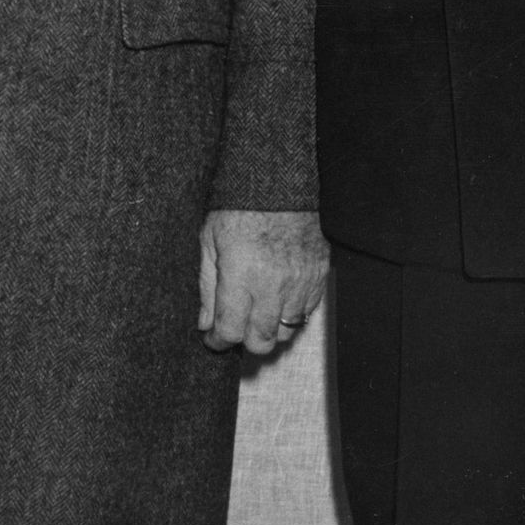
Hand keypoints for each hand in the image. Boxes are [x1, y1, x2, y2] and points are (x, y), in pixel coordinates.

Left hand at [198, 208, 328, 355]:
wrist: (279, 182)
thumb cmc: (239, 206)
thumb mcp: (209, 241)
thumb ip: (207, 287)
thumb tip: (206, 323)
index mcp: (242, 274)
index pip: (230, 329)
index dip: (218, 341)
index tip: (213, 339)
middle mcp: (273, 284)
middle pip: (261, 341)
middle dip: (243, 341)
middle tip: (234, 328)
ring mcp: (300, 282)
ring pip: (286, 332)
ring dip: (268, 329)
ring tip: (256, 314)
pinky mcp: (319, 275)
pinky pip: (307, 313)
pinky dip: (290, 314)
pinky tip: (277, 300)